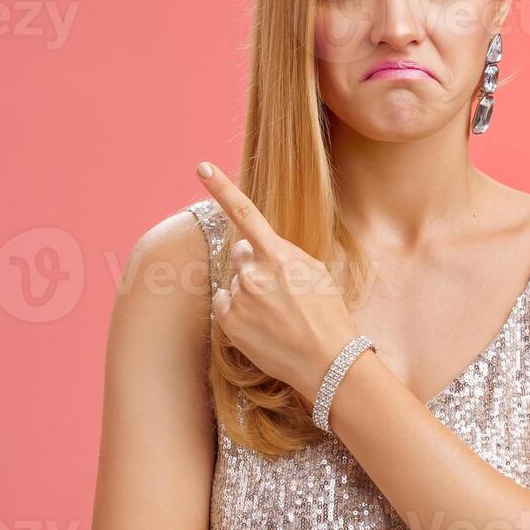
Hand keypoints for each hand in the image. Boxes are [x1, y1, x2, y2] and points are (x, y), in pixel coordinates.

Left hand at [196, 162, 359, 395]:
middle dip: (254, 265)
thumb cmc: (328, 316)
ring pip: (236, 283)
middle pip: (241, 255)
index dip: (221, 188)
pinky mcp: (229, 322)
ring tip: (276, 316)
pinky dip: (237, 311)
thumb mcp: (316, 273)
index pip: (245, 213)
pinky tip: (261, 325)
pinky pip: (224, 304)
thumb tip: (259, 249)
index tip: (202, 168)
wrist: (327, 361)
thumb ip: (284, 255)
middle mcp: (254, 273)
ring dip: (250, 293)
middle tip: (279, 291)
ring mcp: (239, 298)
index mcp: (278, 255)